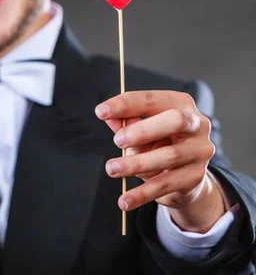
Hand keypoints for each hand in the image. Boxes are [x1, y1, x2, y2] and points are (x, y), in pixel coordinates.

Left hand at [96, 90, 224, 232]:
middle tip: (117, 141)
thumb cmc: (157, 144)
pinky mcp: (196, 176)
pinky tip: (124, 200)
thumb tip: (108, 116)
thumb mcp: (139, 131)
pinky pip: (166, 185)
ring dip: (136, 163)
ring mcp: (200, 151)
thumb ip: (125, 122)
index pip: (152, 100)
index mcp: (180, 104)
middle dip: (144, 130)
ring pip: (169, 156)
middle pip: (175, 121)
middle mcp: (197, 124)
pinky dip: (142, 194)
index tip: (100, 111)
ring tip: (112, 168)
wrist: (181, 177)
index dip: (126, 104)